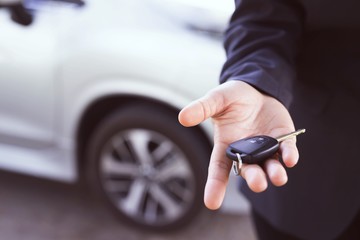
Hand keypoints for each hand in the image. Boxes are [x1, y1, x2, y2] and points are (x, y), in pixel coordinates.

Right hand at [178, 81, 298, 209]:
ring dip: (275, 174)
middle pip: (249, 171)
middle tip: (258, 183)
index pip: (218, 169)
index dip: (215, 186)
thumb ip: (201, 109)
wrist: (256, 88)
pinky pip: (286, 151)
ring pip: (270, 167)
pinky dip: (289, 156)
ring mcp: (266, 148)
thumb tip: (182, 118)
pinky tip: (290, 159)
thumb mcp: (215, 99)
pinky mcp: (283, 140)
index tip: (211, 203)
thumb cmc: (232, 97)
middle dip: (254, 179)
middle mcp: (246, 152)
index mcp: (226, 146)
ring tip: (278, 177)